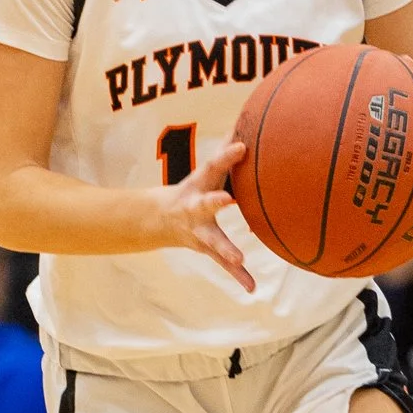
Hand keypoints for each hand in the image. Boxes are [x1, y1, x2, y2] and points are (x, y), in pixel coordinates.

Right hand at [150, 139, 253, 291]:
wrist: (160, 219)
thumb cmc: (194, 189)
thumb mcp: (206, 172)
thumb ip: (227, 155)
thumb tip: (246, 123)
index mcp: (198, 186)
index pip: (213, 167)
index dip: (226, 156)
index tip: (242, 146)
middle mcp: (196, 208)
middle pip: (205, 204)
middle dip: (215, 202)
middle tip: (227, 199)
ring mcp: (199, 231)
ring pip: (212, 241)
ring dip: (225, 249)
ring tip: (239, 259)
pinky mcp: (207, 249)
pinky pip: (223, 264)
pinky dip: (238, 277)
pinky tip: (252, 288)